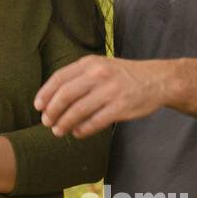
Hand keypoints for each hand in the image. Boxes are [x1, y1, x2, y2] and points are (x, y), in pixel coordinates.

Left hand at [33, 55, 169, 138]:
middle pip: (65, 95)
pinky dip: (82, 130)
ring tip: (58, 131)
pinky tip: (77, 133)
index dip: (45, 93)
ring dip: (64, 123)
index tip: (38, 106)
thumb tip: (52, 97)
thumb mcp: (101, 66)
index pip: (59, 78)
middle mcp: (98, 75)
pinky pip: (95, 122)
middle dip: (52, 111)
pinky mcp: (121, 107)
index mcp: (90, 63)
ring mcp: (110, 91)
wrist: (158, 80)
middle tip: (46, 122)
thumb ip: (79, 77)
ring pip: (78, 110)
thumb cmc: (124, 76)